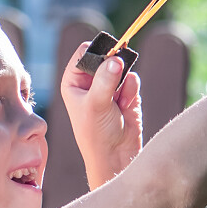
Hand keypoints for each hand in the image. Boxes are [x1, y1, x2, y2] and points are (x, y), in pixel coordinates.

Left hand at [61, 42, 143, 186]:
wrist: (116, 156)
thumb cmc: (96, 133)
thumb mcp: (96, 104)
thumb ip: (105, 79)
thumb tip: (116, 59)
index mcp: (74, 81)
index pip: (84, 52)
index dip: (96, 52)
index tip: (107, 59)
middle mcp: (90, 81)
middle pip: (106, 56)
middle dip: (114, 67)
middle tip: (116, 77)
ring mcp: (109, 86)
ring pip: (122, 67)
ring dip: (123, 83)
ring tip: (118, 102)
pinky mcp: (126, 93)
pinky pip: (133, 80)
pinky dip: (132, 92)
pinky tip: (126, 107)